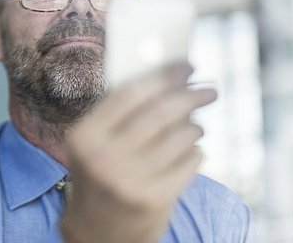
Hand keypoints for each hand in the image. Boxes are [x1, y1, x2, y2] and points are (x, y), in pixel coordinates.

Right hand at [61, 62, 216, 242]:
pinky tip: (189, 151)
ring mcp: (130, 181)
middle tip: (209, 90)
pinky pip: (190, 162)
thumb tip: (165, 77)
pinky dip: (196, 151)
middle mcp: (104, 158)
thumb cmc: (100, 174)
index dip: (163, 76)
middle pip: (160, 113)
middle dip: (191, 96)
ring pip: (180, 137)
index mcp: (84, 136)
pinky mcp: (154, 200)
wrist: (98, 230)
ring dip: (195, 126)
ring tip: (194, 126)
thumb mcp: (93, 143)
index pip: (130, 94)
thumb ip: (117, 112)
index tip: (186, 66)